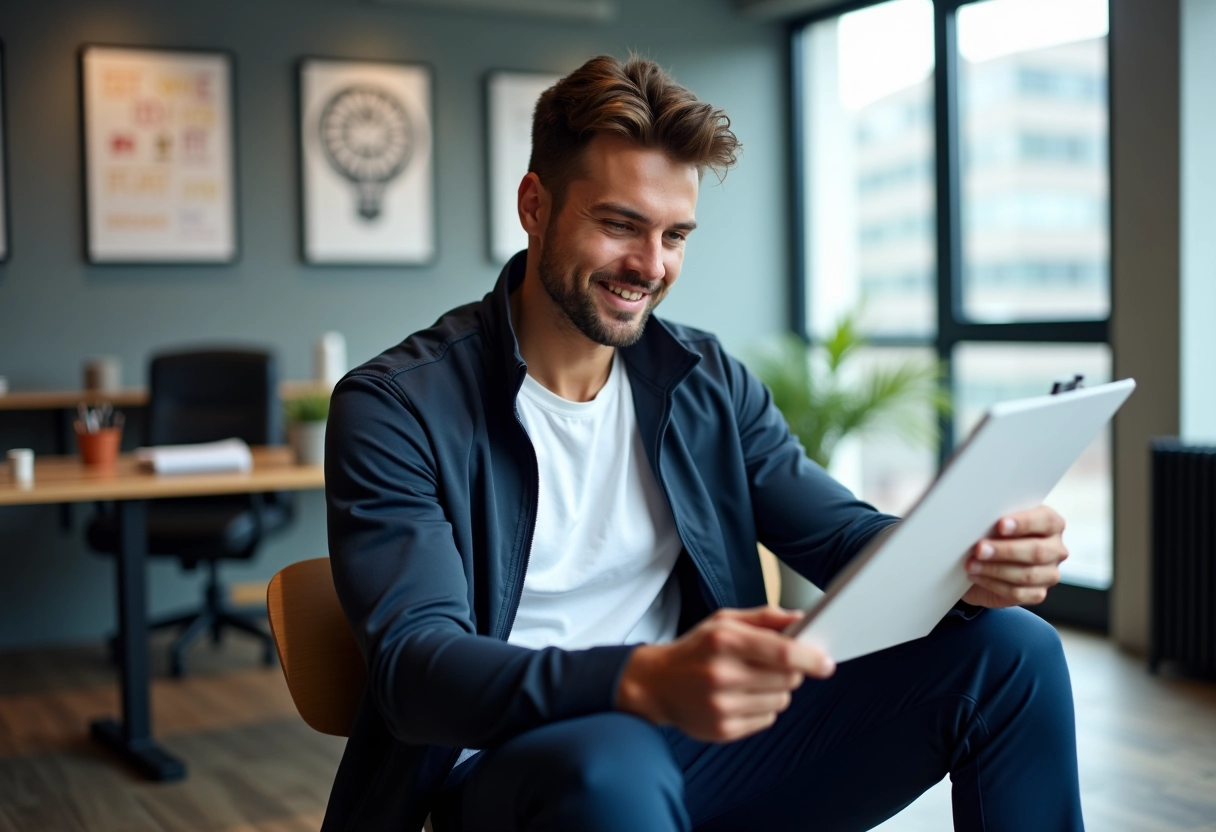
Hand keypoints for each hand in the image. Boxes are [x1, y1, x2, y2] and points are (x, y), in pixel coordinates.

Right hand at [615, 606, 834, 742]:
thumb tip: (802, 619)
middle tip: (777, 665)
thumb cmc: (695, 649)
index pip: (782, 652)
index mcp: (724, 640)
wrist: (656, 684)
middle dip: (792, 671)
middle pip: (787, 678)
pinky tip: (741, 698)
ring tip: (752, 681)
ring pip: (781, 700)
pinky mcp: (723, 729)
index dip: (810, 658)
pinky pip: (767, 719)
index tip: (826, 663)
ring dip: (777, 690)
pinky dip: (763, 708)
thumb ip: (765, 617)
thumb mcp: (723, 621)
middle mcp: (722, 674)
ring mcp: (722, 705)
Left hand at [962, 505, 1067, 608]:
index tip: (1001, 525)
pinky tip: (977, 576)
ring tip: (972, 564)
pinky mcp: (1037, 593)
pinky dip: (993, 584)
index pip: (1046, 520)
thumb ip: (998, 520)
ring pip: (1028, 575)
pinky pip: (1018, 592)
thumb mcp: (996, 523)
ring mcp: (1049, 573)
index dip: (1024, 523)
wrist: (984, 562)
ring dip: (995, 569)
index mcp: (1051, 524)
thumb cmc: (994, 536)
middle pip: (1037, 551)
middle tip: (980, 549)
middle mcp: (1055, 549)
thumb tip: (984, 522)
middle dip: (1005, 550)